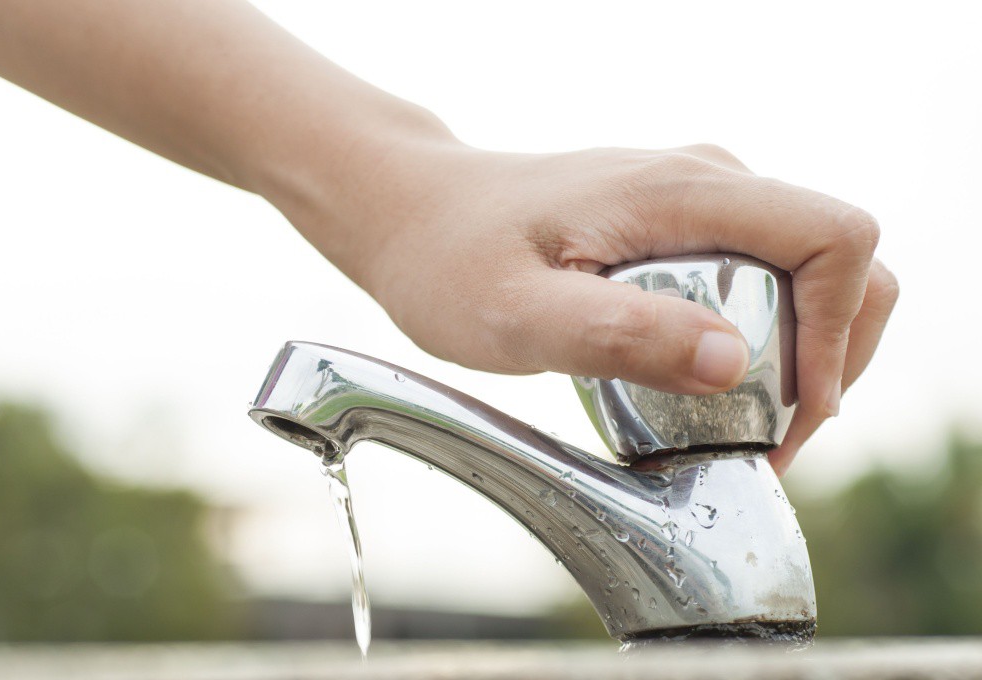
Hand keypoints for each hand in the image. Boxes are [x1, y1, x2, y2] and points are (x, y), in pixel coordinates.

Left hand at [329, 143, 897, 473]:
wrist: (410, 212)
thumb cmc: (449, 259)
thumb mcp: (519, 313)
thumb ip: (622, 334)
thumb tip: (736, 365)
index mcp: (683, 192)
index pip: (833, 240)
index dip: (841, 332)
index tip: (795, 410)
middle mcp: (707, 181)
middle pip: (840, 259)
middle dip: (834, 356)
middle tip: (773, 436)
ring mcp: (696, 199)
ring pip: (809, 270)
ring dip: (805, 352)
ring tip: (747, 423)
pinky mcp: (679, 223)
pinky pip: (763, 274)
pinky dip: (769, 335)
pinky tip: (714, 384)